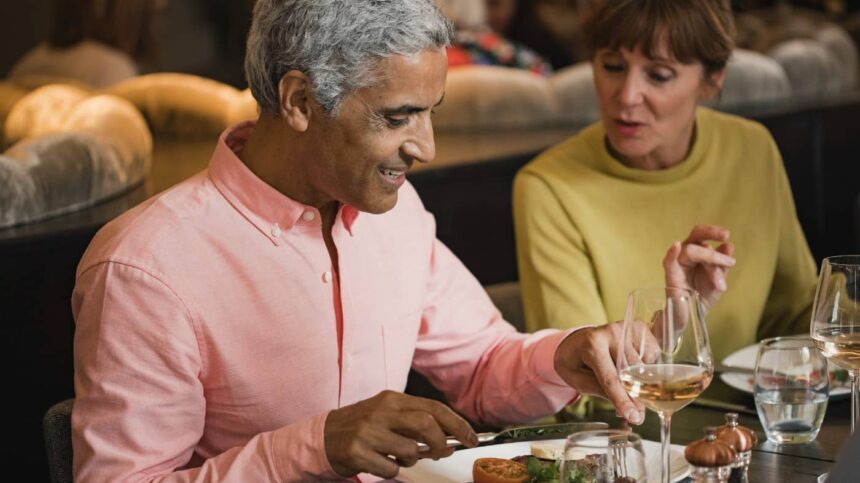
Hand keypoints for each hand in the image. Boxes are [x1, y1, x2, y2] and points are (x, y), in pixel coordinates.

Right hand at [324, 390, 477, 477]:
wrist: (323, 436)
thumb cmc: (361, 426)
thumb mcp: (388, 414)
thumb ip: (416, 422)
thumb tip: (450, 439)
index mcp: (392, 399)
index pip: (434, 408)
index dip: (457, 424)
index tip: (471, 437)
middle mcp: (381, 411)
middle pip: (426, 424)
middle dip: (440, 442)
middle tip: (441, 452)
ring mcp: (368, 431)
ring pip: (410, 450)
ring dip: (411, 459)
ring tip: (398, 455)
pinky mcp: (356, 451)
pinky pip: (390, 468)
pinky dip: (392, 469)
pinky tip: (381, 462)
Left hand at [554, 323, 646, 424]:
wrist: (576, 340)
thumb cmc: (575, 361)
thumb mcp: (577, 380)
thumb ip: (601, 392)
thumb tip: (627, 410)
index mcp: (592, 346)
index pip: (611, 378)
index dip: (623, 400)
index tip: (635, 417)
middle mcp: (611, 333)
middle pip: (632, 372)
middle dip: (637, 397)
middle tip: (637, 415)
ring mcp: (627, 328)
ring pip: (645, 365)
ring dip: (641, 381)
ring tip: (626, 382)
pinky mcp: (638, 327)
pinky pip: (652, 354)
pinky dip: (646, 365)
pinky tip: (631, 364)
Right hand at [663, 224, 735, 309]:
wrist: (691, 317)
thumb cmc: (701, 297)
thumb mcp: (718, 281)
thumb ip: (722, 266)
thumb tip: (728, 246)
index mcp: (698, 255)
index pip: (703, 237)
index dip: (714, 232)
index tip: (726, 236)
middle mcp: (686, 256)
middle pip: (695, 237)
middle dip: (710, 234)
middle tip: (725, 236)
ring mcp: (677, 265)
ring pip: (690, 251)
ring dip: (709, 259)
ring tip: (720, 280)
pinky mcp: (670, 276)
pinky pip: (669, 262)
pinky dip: (672, 253)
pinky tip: (676, 246)